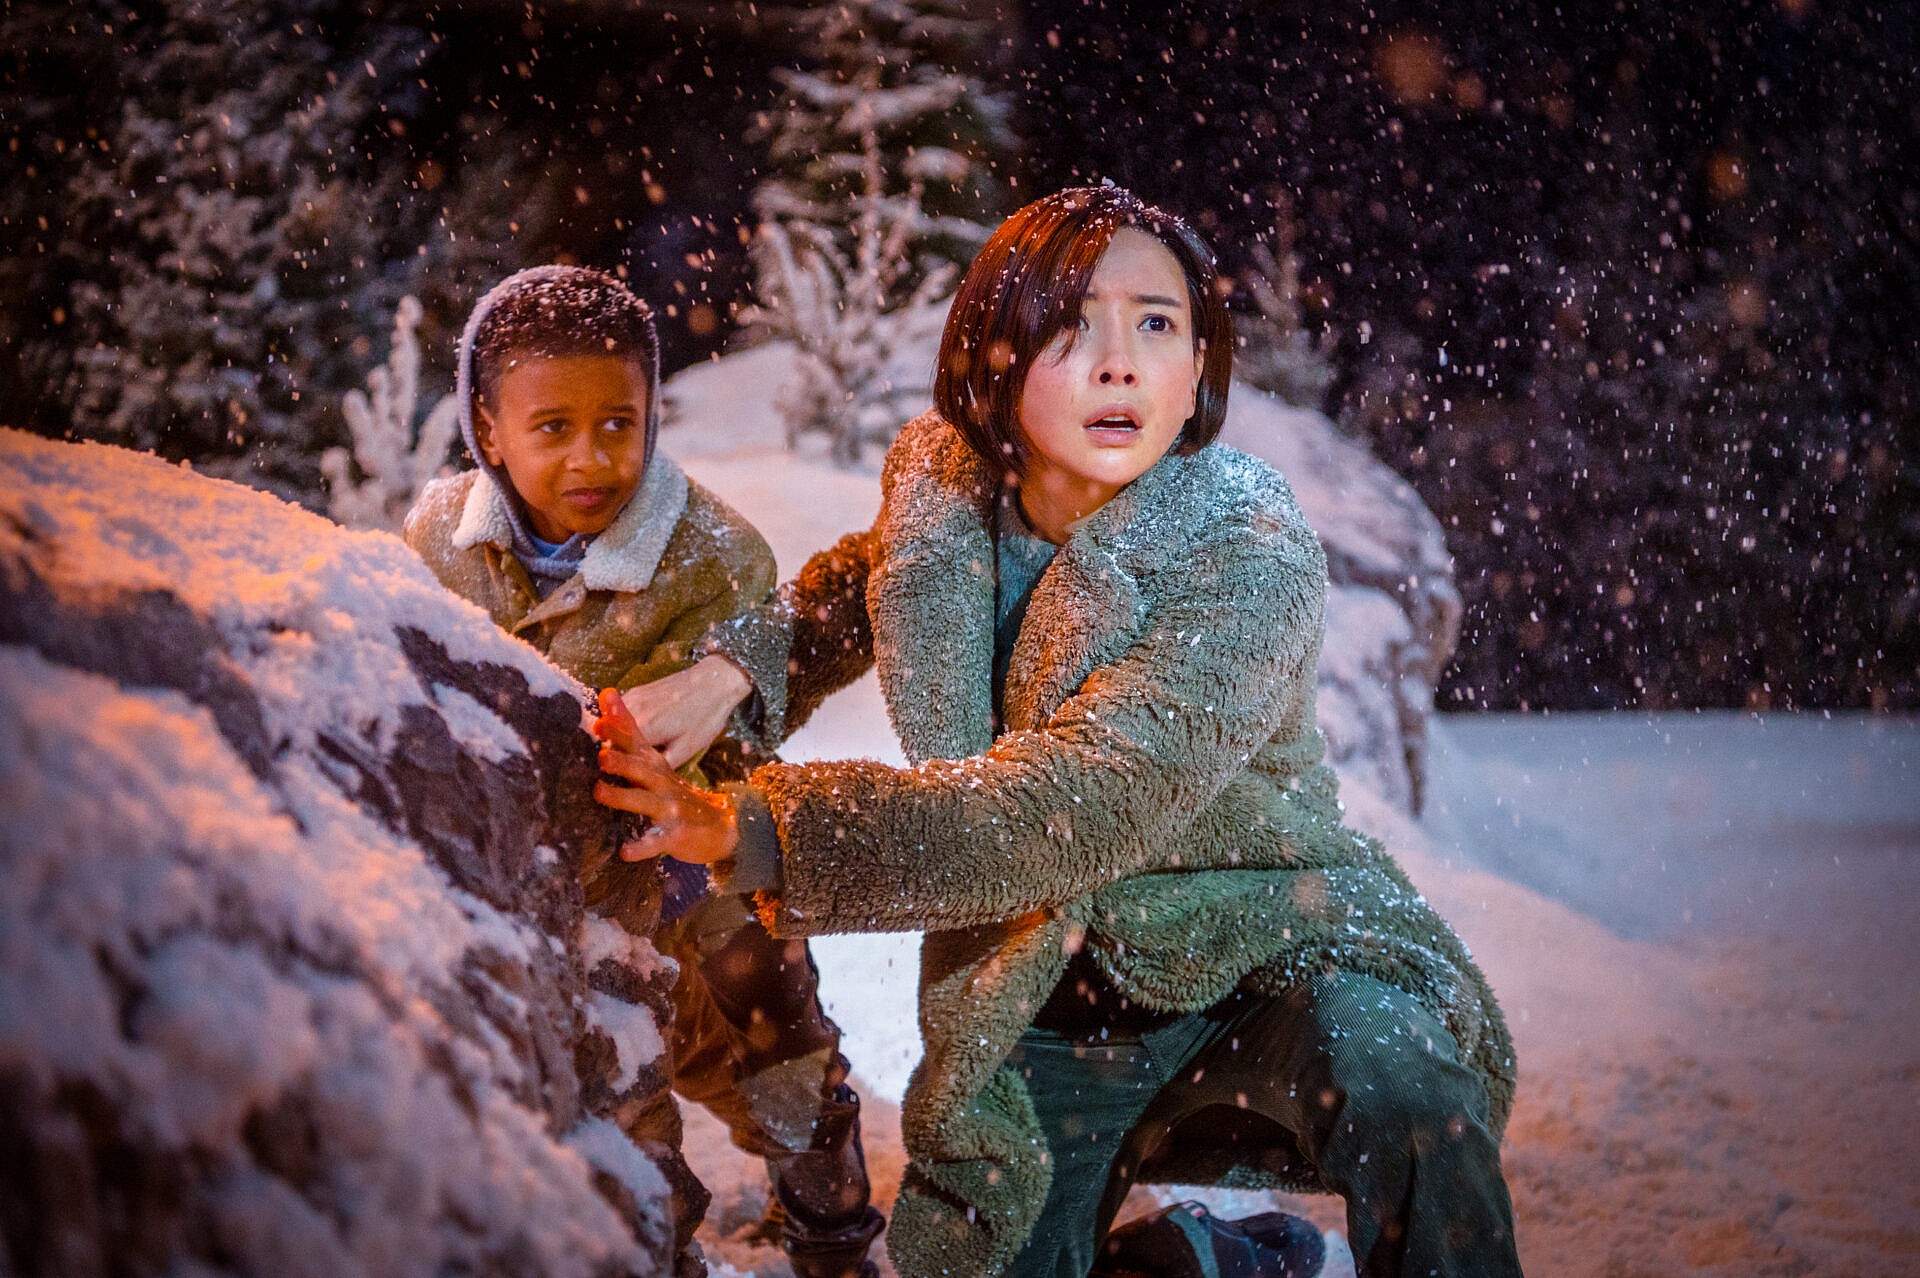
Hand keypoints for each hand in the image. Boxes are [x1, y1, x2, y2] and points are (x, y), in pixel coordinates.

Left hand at [591, 689, 740, 863]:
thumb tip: (603, 704)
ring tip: (599, 792)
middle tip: (601, 755)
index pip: (636, 739)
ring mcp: (670, 808)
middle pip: (641, 769)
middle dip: (622, 761)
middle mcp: (662, 782)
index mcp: (654, 765)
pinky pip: (654, 842)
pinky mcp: (674, 834)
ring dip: (622, 797)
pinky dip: (640, 847)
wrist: (719, 825)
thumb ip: (629, 738)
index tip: (603, 707)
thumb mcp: (655, 764)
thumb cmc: (673, 793)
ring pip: (644, 803)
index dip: (620, 723)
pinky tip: (624, 852)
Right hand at [620, 655, 752, 767]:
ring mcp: (632, 697)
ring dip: (614, 737)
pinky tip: (634, 733)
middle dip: (611, 752)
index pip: (614, 752)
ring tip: (625, 751)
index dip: (613, 765)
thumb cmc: (705, 718)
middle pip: (609, 737)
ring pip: (611, 723)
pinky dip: (620, 723)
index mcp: (644, 728)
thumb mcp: (685, 749)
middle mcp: (632, 711)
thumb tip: (643, 776)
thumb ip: (659, 764)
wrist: (715, 681)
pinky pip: (619, 711)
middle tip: (619, 765)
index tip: (613, 775)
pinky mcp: (636, 691)